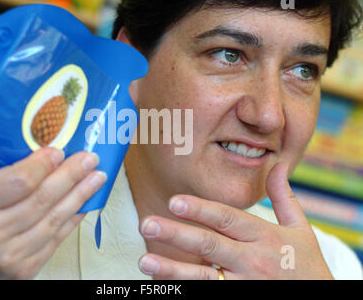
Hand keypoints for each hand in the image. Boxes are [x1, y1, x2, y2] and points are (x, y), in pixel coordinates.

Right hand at [0, 148, 106, 278]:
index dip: (44, 164)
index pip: (19, 181)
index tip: (59, 151)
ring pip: (55, 219)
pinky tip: (85, 203)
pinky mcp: (25, 270)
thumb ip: (2, 177)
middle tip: (90, 159)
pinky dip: (73, 219)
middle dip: (72, 175)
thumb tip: (44, 157)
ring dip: (80, 195)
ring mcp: (10, 256)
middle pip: (42, 199)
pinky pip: (57, 239)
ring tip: (97, 178)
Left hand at [138, 163, 333, 279]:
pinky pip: (207, 294)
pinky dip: (184, 290)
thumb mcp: (302, 230)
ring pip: (204, 276)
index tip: (174, 201)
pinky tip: (161, 285)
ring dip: (173, 269)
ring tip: (145, 261)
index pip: (228, 219)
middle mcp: (252, 260)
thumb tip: (278, 164)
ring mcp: (244, 285)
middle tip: (147, 225)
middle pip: (210, 244)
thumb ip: (285, 198)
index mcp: (264, 236)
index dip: (201, 210)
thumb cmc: (306, 266)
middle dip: (177, 234)